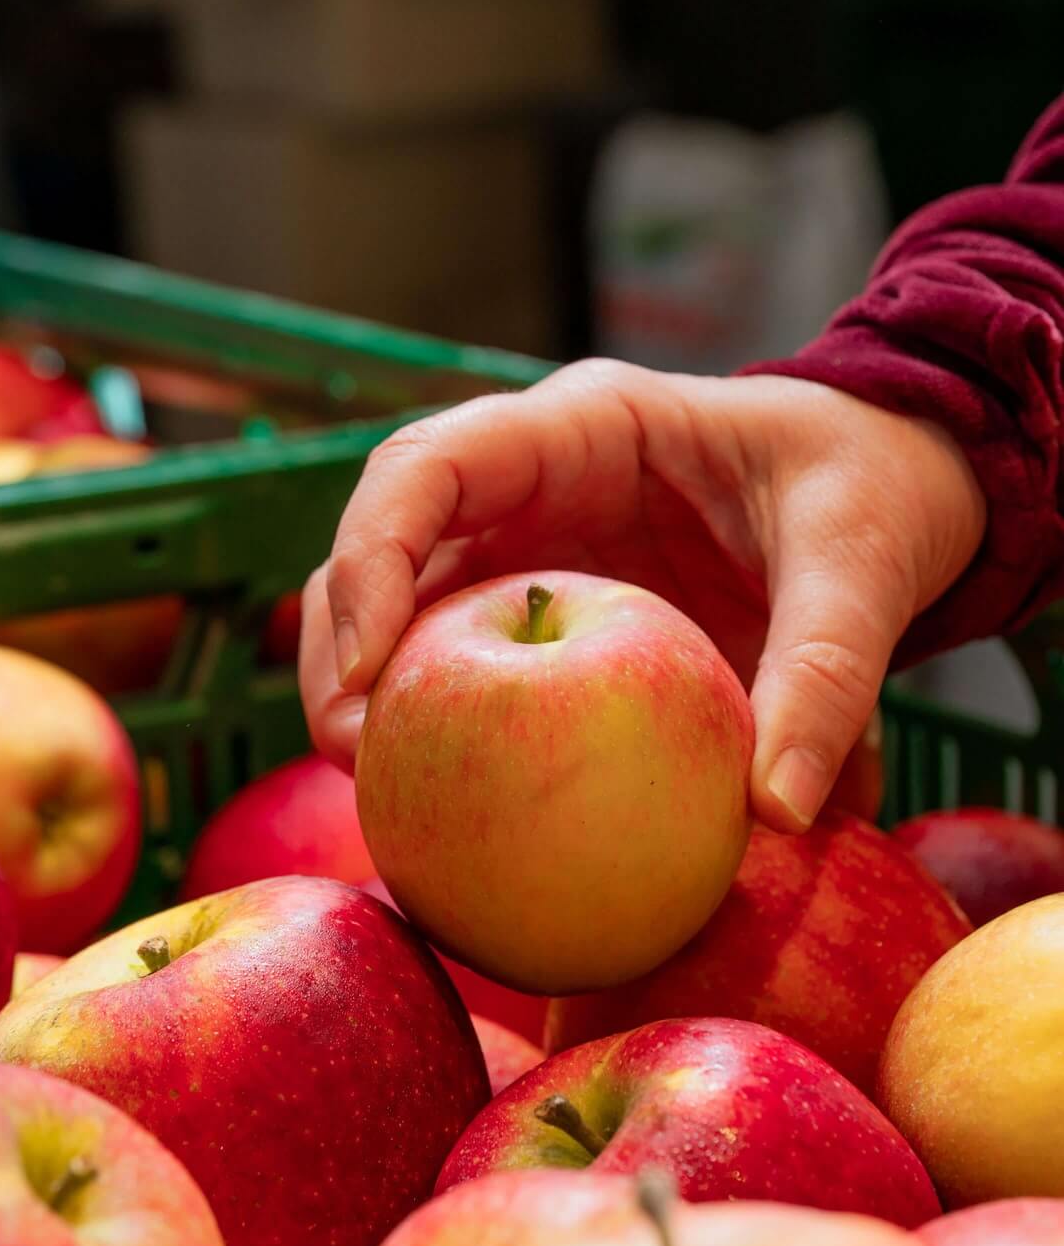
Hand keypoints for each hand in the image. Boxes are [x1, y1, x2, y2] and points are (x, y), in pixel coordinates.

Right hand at [298, 359, 985, 831]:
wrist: (899, 494)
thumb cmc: (874, 490)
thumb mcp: (865, 565)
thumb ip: (827, 675)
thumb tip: (774, 817)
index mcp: (588, 427)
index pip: (430, 465)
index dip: (371, 556)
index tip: (371, 671)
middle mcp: (533, 486)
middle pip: (382, 547)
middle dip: (346, 647)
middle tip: (355, 757)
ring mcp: (530, 553)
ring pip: (403, 614)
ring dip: (375, 700)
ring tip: (387, 803)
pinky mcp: (548, 625)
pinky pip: (469, 674)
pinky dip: (448, 738)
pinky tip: (455, 818)